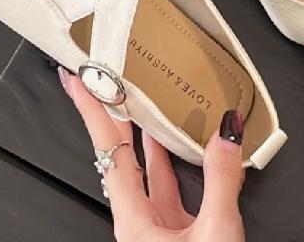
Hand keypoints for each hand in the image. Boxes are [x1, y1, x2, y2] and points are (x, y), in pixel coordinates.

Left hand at [59, 67, 245, 241]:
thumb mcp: (214, 235)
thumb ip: (220, 182)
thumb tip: (226, 135)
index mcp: (133, 218)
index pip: (107, 149)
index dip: (92, 110)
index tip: (77, 82)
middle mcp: (136, 217)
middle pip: (116, 152)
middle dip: (107, 112)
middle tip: (99, 78)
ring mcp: (153, 223)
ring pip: (141, 165)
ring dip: (138, 131)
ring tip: (135, 98)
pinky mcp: (173, 229)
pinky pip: (164, 182)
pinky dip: (168, 156)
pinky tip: (173, 141)